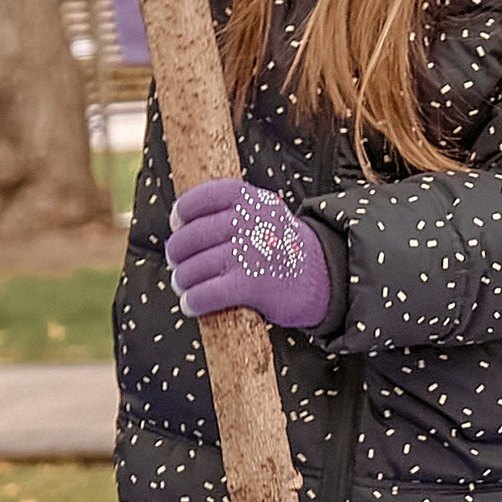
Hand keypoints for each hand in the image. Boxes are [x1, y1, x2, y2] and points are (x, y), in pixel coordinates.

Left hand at [166, 179, 333, 328]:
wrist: (324, 278)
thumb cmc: (282, 248)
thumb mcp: (265, 213)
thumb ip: (232, 210)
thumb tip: (183, 224)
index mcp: (253, 200)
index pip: (205, 197)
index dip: (184, 210)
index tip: (177, 223)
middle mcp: (251, 223)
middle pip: (193, 235)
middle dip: (177, 252)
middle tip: (176, 262)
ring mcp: (251, 253)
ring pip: (195, 266)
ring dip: (183, 279)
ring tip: (182, 284)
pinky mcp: (253, 285)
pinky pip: (208, 293)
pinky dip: (194, 301)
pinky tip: (190, 305)